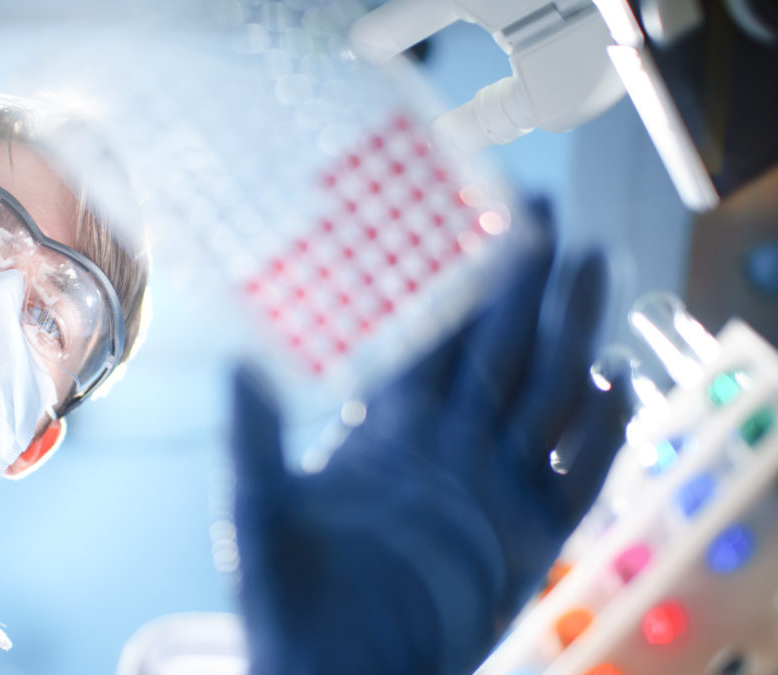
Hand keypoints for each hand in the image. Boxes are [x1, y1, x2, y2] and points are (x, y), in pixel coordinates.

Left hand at [229, 239, 632, 674]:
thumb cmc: (288, 605)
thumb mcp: (258, 514)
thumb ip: (254, 440)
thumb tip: (237, 361)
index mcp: (385, 431)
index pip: (427, 337)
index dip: (449, 279)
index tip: (466, 218)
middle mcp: (446, 447)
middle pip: (493, 347)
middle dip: (517, 281)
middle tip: (540, 210)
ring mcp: (491, 489)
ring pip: (542, 394)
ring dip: (568, 331)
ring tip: (593, 264)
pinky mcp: (527, 542)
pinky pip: (577, 477)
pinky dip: (600, 434)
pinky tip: (616, 381)